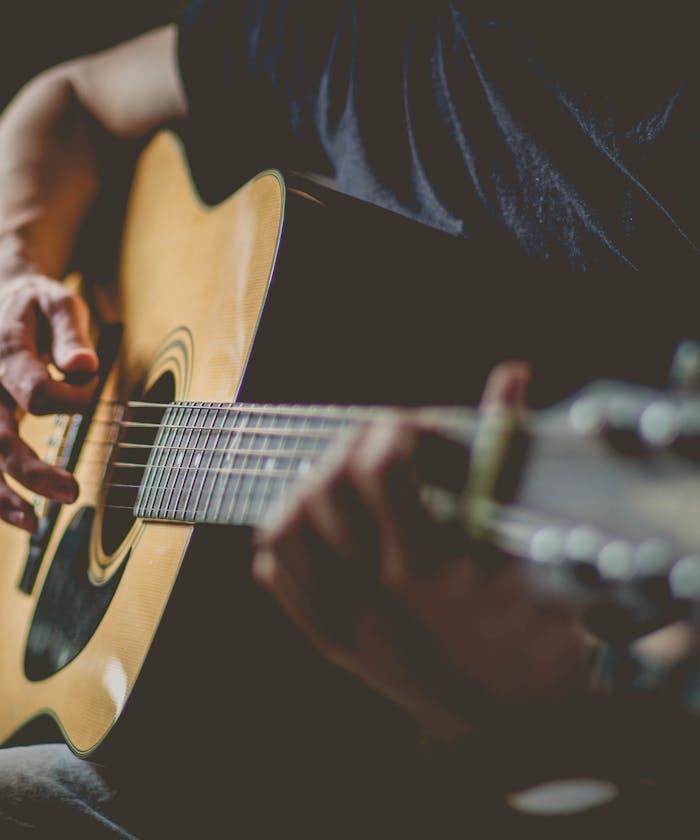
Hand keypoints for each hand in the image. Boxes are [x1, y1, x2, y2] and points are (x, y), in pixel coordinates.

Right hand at [0, 272, 97, 530]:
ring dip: (2, 497)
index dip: (73, 398)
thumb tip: (83, 366)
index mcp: (3, 352)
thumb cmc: (36, 305)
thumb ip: (70, 335)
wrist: (1, 298)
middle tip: (70, 493)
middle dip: (31, 471)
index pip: (38, 393)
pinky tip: (16, 513)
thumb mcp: (59, 303)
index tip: (88, 382)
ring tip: (32, 524)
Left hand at [253, 364, 591, 742]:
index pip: (377, 466)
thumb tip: (511, 372)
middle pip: (323, 488)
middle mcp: (375, 598)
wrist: (515, 726)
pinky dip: (289, 538)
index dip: (396, 430)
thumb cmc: (537, 635)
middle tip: (386, 447)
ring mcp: (345, 623)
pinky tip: (324, 526)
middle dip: (352, 448)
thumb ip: (509, 452)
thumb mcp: (532, 547)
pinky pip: (279, 577)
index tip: (419, 432)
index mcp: (429, 569)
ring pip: (285, 531)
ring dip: (312, 489)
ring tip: (352, 481)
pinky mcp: (333, 642)